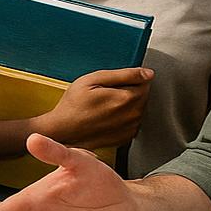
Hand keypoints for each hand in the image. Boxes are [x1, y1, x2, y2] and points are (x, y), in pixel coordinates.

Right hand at [33, 67, 151, 149]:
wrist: (63, 131)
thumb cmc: (73, 105)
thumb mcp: (93, 80)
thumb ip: (123, 74)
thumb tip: (147, 74)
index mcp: (126, 98)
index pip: (144, 81)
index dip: (129, 78)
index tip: (113, 82)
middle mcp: (132, 115)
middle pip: (143, 95)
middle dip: (130, 90)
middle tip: (106, 92)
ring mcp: (130, 127)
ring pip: (139, 108)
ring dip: (128, 104)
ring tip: (105, 105)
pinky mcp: (126, 137)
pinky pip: (133, 121)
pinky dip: (125, 117)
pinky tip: (108, 116)